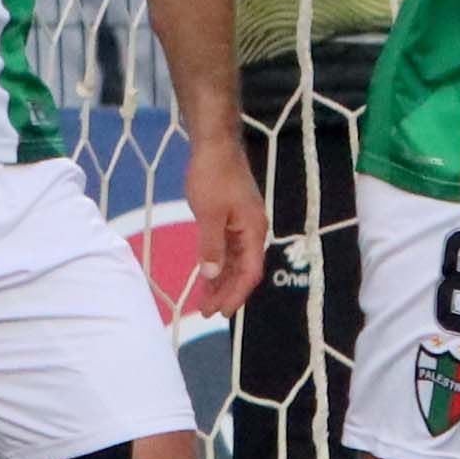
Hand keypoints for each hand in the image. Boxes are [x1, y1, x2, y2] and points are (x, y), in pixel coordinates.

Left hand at [180, 127, 268, 316]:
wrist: (215, 145)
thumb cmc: (213, 176)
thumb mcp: (209, 214)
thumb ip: (211, 246)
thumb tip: (212, 275)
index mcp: (253, 230)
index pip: (250, 272)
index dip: (236, 294)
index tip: (220, 313)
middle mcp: (253, 230)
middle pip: (244, 270)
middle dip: (227, 292)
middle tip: (207, 313)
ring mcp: (243, 224)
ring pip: (235, 261)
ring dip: (222, 281)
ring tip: (205, 301)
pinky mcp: (232, 218)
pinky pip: (228, 249)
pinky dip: (218, 264)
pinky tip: (207, 276)